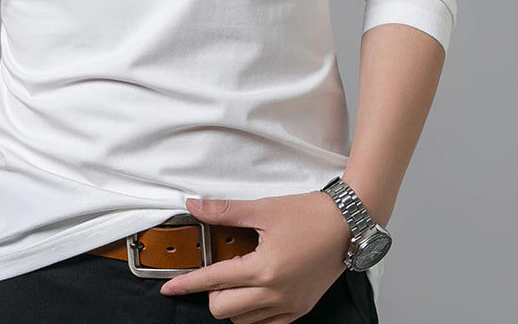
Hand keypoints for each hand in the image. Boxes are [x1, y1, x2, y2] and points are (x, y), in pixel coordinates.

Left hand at [158, 192, 351, 323]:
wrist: (348, 223)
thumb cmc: (310, 214)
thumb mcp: (264, 208)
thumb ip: (225, 211)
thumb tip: (195, 206)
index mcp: (264, 269)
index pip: (214, 281)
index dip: (187, 284)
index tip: (169, 288)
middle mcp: (276, 293)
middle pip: (224, 310)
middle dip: (211, 293)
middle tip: (217, 271)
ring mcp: (290, 305)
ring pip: (244, 321)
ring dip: (232, 304)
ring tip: (238, 277)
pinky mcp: (301, 309)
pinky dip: (253, 312)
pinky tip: (255, 290)